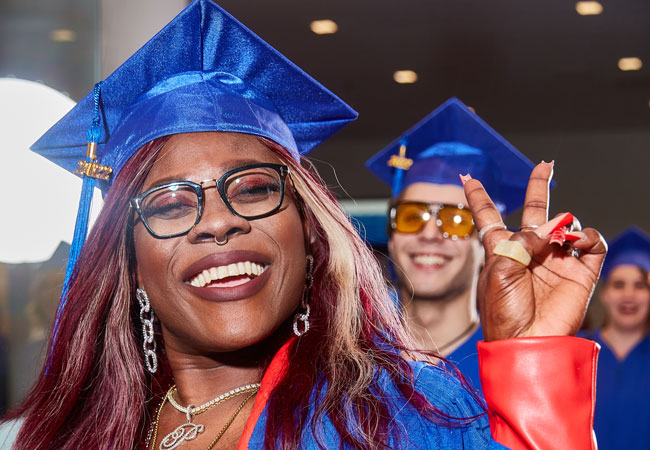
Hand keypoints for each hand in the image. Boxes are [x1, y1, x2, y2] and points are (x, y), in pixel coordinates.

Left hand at [462, 162, 606, 340]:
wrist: (528, 341)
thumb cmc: (504, 310)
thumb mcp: (499, 270)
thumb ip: (521, 241)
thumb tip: (550, 228)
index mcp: (501, 250)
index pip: (489, 216)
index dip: (479, 197)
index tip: (469, 178)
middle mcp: (529, 251)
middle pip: (535, 211)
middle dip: (539, 186)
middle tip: (545, 165)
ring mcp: (556, 260)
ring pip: (565, 225)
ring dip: (562, 223)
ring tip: (556, 238)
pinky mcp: (580, 272)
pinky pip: (590, 244)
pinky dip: (587, 236)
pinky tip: (577, 238)